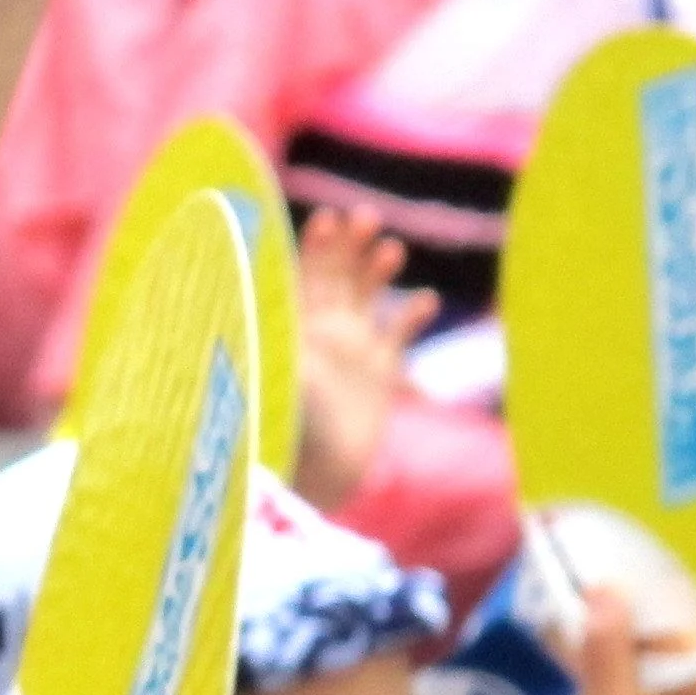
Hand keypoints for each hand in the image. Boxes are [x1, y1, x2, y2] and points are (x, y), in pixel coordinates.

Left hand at [291, 207, 431, 507]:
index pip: (302, 276)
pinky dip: (412, 315)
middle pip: (336, 277)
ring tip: (391, 250)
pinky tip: (423, 300)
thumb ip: (282, 347)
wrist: (312, 478)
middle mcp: (320, 334)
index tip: (327, 219)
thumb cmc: (287, 432)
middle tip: (366, 217)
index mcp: (291, 330)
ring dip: (377, 271)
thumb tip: (272, 317)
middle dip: (349, 246)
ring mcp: (351, 351)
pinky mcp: (379, 375)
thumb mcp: (283, 381)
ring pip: (367, 297)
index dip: (315, 247)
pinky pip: (398, 334)